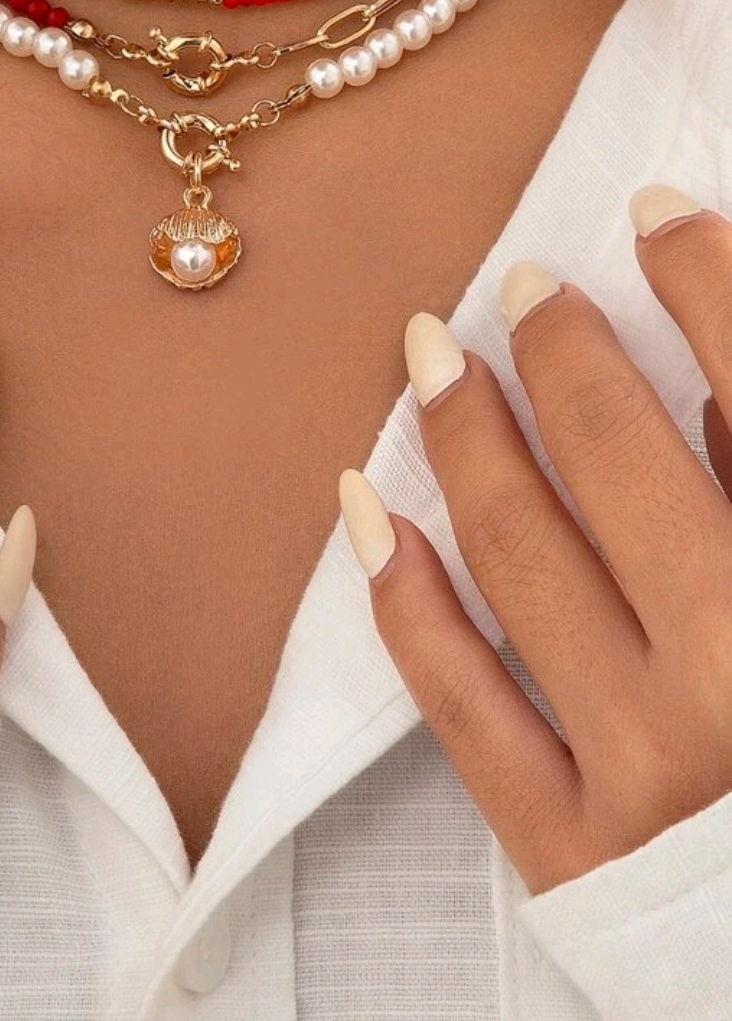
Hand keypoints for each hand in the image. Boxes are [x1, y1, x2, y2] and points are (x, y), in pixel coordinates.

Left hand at [341, 183, 731, 895]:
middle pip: (619, 458)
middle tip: (526, 282)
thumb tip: (706, 385)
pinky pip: (456, 697)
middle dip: (565, 348)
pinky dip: (401, 594)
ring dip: (466, 436)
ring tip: (435, 354)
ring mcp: (644, 768)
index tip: (655, 213)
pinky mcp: (568, 848)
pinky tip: (364, 506)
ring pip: (521, 555)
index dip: (705, 280)